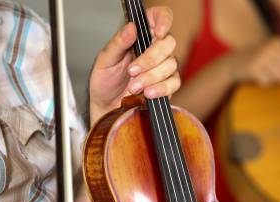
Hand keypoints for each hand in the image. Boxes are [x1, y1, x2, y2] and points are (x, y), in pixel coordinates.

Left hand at [89, 6, 180, 124]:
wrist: (107, 107)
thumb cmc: (105, 81)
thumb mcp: (105, 60)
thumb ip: (118, 43)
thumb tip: (130, 27)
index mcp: (140, 35)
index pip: (159, 17)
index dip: (163, 20)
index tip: (157, 32)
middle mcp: (155, 49)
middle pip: (168, 43)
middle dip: (150, 59)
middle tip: (132, 71)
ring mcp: (163, 67)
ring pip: (171, 65)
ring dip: (151, 77)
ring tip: (133, 86)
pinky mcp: (168, 85)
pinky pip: (174, 83)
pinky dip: (161, 88)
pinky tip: (148, 93)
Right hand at [231, 37, 279, 86]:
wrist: (233, 63)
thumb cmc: (258, 58)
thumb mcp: (276, 52)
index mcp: (278, 42)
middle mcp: (270, 48)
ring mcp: (261, 58)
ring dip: (276, 80)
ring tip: (269, 76)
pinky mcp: (253, 69)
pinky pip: (268, 82)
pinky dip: (266, 83)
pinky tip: (260, 78)